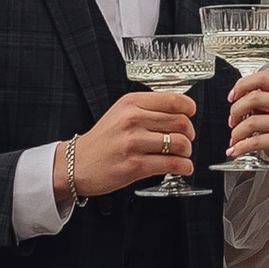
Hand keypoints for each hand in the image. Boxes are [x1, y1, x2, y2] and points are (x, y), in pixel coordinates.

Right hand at [64, 90, 198, 199]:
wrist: (77, 163)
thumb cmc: (102, 140)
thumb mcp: (120, 113)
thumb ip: (147, 109)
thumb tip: (180, 112)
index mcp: (130, 103)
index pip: (173, 100)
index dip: (189, 108)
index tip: (191, 114)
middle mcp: (132, 120)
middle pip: (181, 122)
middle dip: (190, 133)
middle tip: (186, 139)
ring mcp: (133, 143)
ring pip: (180, 143)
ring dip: (187, 151)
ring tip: (182, 155)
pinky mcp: (135, 165)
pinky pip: (172, 164)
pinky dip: (184, 167)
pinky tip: (182, 167)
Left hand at [224, 71, 268, 169]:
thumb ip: (260, 105)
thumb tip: (236, 102)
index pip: (262, 78)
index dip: (242, 85)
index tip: (232, 98)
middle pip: (254, 97)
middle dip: (235, 111)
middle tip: (232, 122)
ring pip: (252, 121)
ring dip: (236, 133)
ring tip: (234, 140)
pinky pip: (257, 141)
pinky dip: (241, 147)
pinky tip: (236, 150)